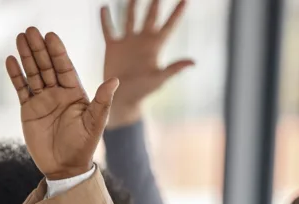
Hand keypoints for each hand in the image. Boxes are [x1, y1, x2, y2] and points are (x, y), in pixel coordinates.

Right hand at [7, 28, 118, 179]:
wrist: (65, 168)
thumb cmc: (83, 147)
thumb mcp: (95, 123)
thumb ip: (102, 101)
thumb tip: (115, 80)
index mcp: (75, 93)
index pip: (65, 67)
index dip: (58, 52)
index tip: (51, 36)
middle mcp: (58, 93)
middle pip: (47, 66)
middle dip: (39, 48)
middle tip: (30, 30)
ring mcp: (42, 100)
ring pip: (33, 73)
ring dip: (26, 56)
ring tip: (19, 38)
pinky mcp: (28, 110)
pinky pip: (21, 88)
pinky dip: (16, 75)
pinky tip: (11, 60)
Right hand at [101, 0, 192, 127]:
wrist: (122, 100)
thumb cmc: (143, 91)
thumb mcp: (159, 79)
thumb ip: (174, 68)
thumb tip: (193, 62)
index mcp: (155, 47)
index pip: (169, 25)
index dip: (177, 12)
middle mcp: (142, 41)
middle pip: (150, 17)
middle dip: (155, 3)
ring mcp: (127, 42)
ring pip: (130, 18)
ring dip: (132, 6)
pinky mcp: (113, 47)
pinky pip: (108, 29)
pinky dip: (105, 19)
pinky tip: (104, 7)